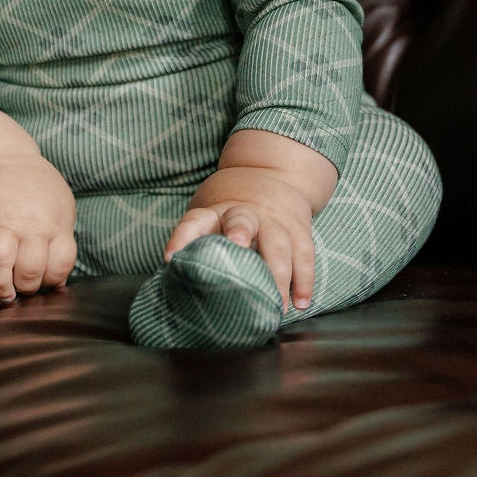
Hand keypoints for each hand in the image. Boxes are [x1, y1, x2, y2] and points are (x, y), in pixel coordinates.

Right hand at [0, 156, 76, 302]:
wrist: (6, 159)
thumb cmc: (38, 192)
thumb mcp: (62, 210)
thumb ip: (61, 243)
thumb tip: (58, 282)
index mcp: (54, 224)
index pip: (59, 264)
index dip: (53, 279)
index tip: (46, 281)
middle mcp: (28, 225)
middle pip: (29, 267)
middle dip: (27, 287)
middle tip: (22, 287)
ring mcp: (0, 221)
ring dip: (0, 282)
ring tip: (3, 292)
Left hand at [164, 166, 316, 311]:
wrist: (273, 169)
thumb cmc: (231, 208)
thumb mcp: (211, 213)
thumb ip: (199, 242)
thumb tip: (176, 286)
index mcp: (216, 211)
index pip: (194, 221)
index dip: (181, 238)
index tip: (171, 257)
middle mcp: (245, 212)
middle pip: (242, 221)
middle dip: (240, 234)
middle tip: (238, 250)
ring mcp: (275, 219)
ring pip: (279, 244)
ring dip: (278, 277)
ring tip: (276, 307)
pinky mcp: (299, 227)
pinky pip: (305, 254)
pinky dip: (304, 280)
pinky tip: (301, 302)